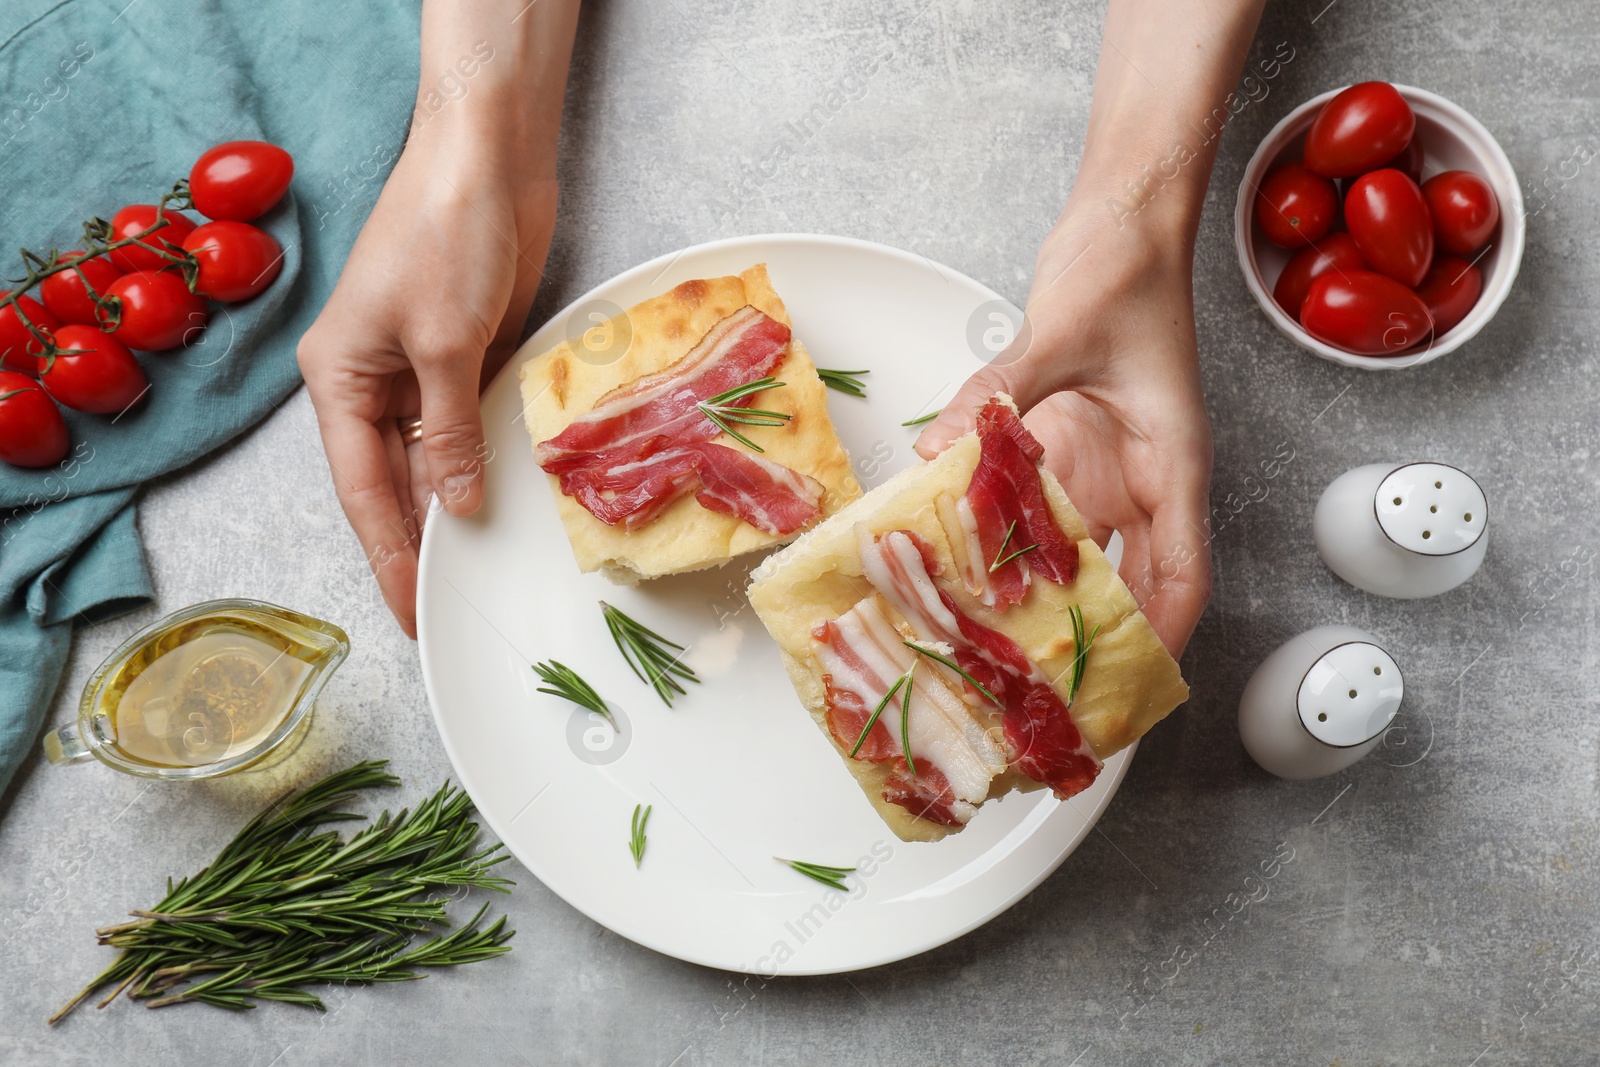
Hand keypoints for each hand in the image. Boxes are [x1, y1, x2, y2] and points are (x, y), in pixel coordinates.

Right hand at [297, 135, 556, 637]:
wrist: (487, 157)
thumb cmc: (444, 234)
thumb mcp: (443, 344)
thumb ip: (449, 432)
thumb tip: (456, 508)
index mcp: (338, 379)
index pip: (362, 492)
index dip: (389, 557)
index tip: (411, 613)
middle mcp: (372, 382)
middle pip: (395, 485)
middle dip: (422, 545)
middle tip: (450, 608)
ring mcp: (420, 370)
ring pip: (435, 462)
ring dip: (459, 509)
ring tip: (481, 574)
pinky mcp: (465, 355)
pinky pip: (469, 428)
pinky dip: (485, 464)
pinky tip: (505, 506)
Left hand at [916, 206, 1212, 656]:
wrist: (1121, 219)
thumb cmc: (1126, 267)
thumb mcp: (1061, 330)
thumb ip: (1001, 392)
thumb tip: (943, 446)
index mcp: (1170, 459)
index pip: (1181, 571)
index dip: (1161, 634)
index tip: (1131, 685)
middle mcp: (1138, 474)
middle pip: (1126, 578)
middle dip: (1091, 635)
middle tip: (1042, 686)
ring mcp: (1101, 462)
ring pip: (1075, 549)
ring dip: (1039, 590)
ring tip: (992, 639)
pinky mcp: (1064, 443)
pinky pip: (1034, 503)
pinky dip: (1004, 534)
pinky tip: (960, 556)